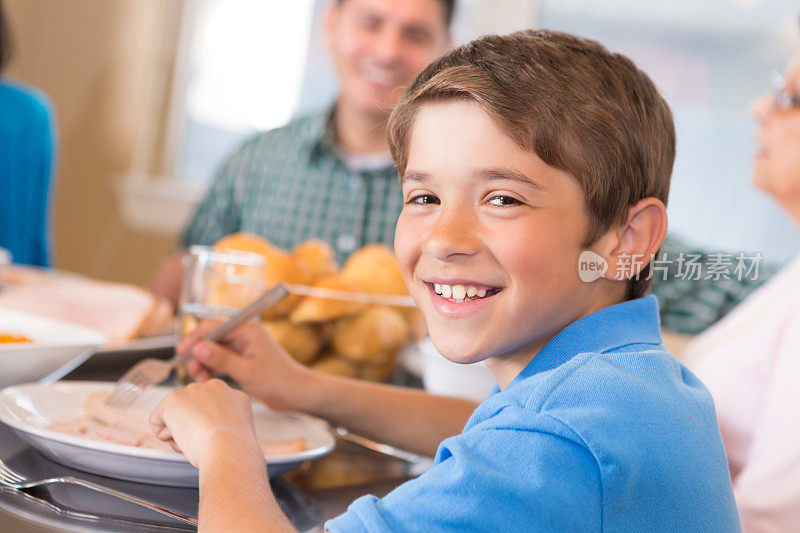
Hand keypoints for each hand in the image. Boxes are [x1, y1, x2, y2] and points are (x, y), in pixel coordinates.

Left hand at [149, 379, 259, 467]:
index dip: (211, 429)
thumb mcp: (239, 432)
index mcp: (235, 396)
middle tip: (203, 442)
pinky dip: (163, 435)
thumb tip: (212, 429)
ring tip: (194, 442)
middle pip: (193, 410)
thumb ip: (227, 424)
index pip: (213, 410)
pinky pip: (157, 420)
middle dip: (193, 427)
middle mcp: (215, 387)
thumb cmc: (235, 450)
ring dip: (180, 432)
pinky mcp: (173, 399)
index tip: (215, 440)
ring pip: (176, 415)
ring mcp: (193, 391)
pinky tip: (180, 440)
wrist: (227, 448)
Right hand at [177, 320, 309, 410]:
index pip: (214, 326)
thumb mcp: (247, 371)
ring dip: (205, 363)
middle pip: (212, 338)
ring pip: (215, 350)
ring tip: (201, 379)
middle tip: (193, 371)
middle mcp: (245, 335)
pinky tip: (209, 380)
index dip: (196, 337)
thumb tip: (199, 347)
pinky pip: (222, 359)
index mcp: (247, 330)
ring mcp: (244, 347)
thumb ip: (222, 359)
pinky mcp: (244, 359)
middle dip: (199, 353)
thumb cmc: (278, 380)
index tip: (182, 351)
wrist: (296, 393)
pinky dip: (213, 368)